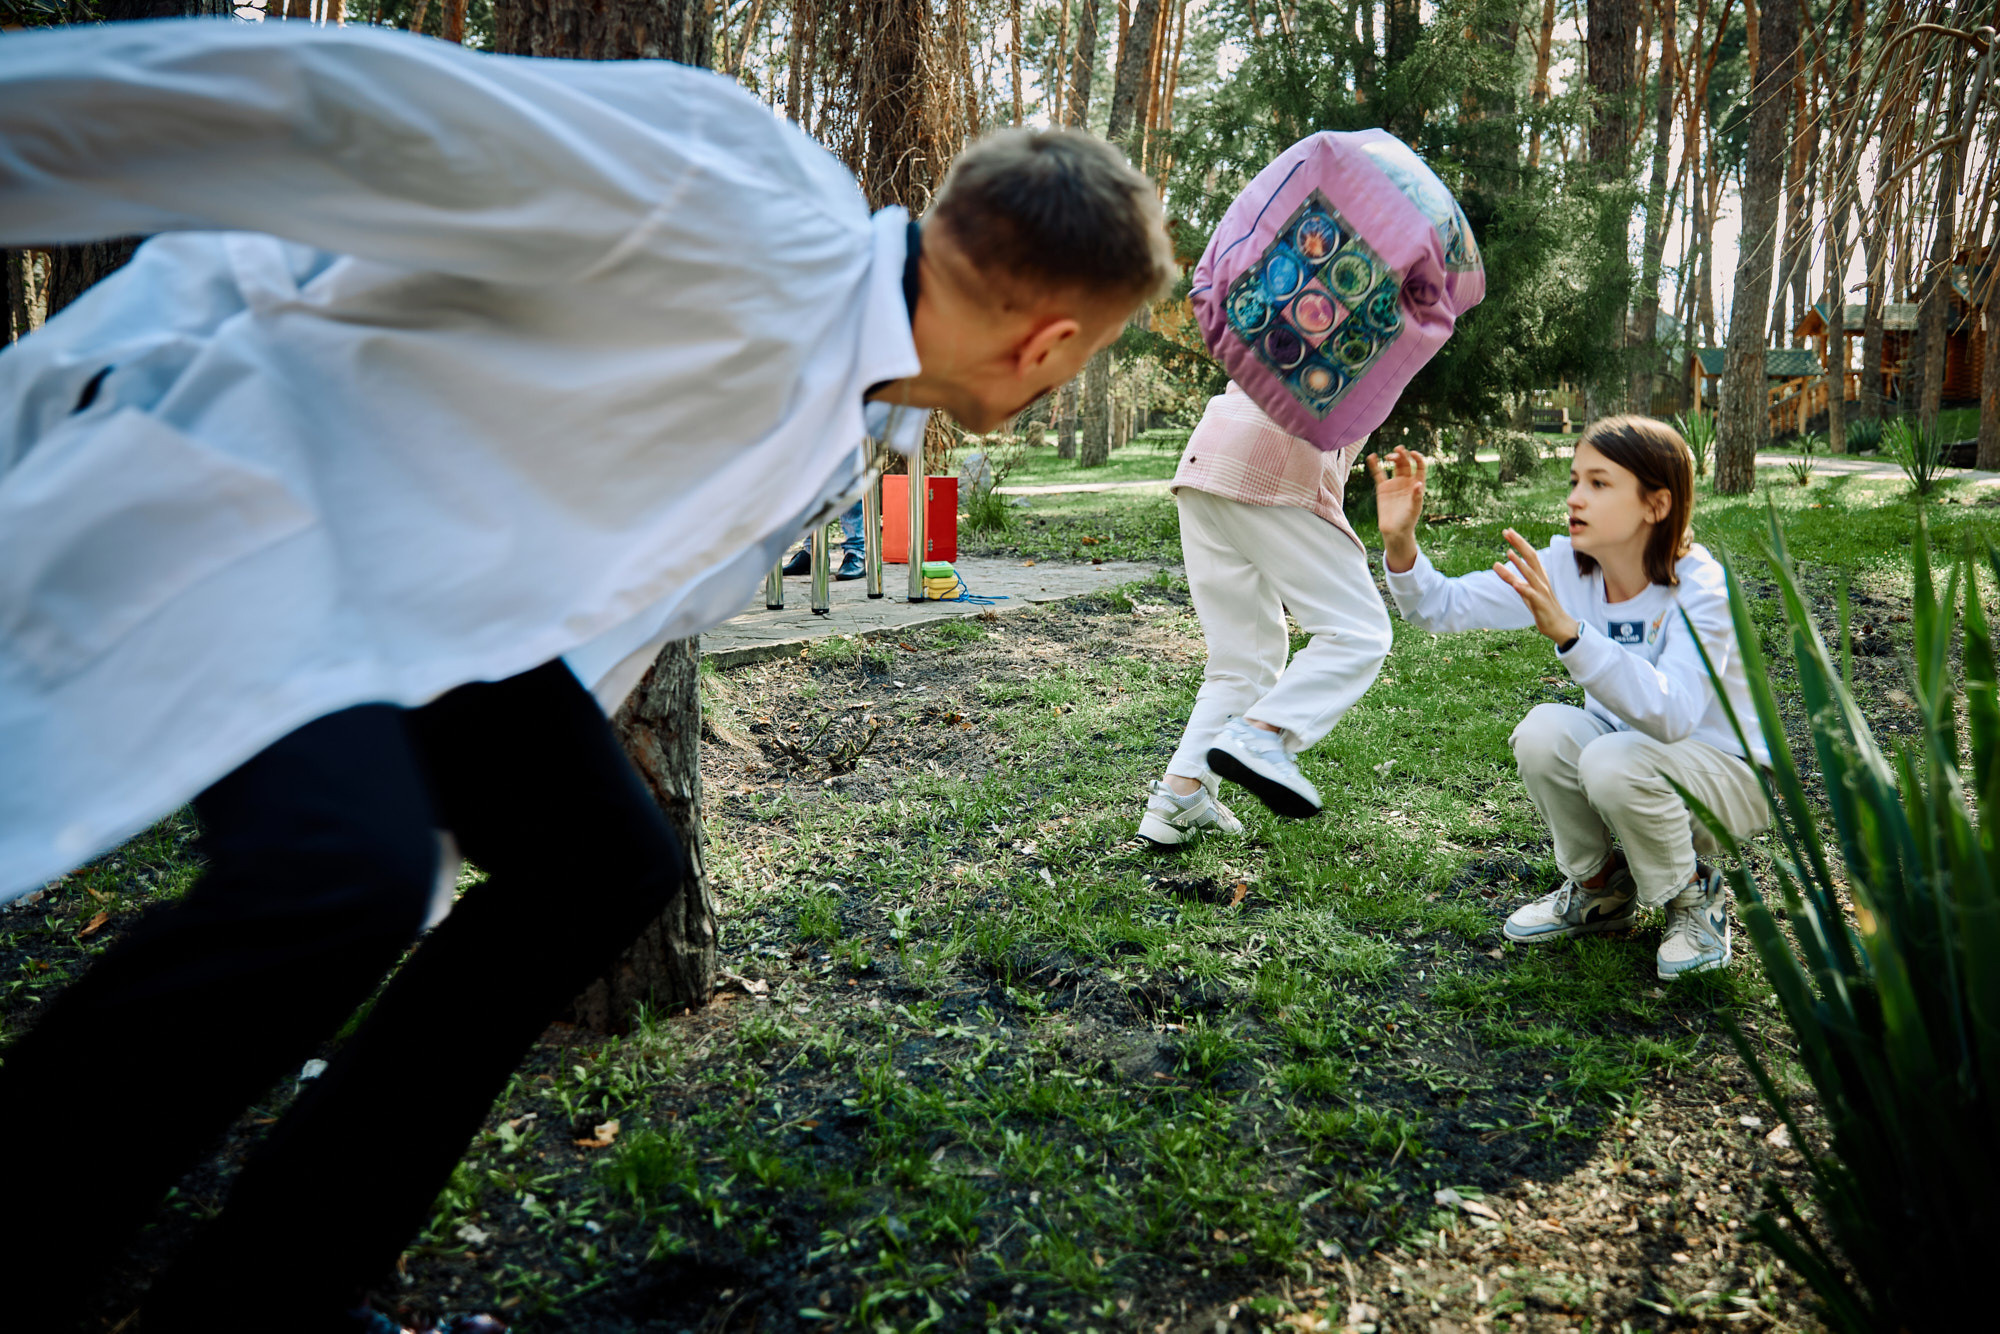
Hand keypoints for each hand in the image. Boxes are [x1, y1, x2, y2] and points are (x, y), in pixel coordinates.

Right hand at [1367, 446, 1425, 572]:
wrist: (1394, 531)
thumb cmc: (1407, 521)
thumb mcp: (1414, 509)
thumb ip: (1416, 496)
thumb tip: (1418, 483)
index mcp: (1417, 484)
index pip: (1419, 466)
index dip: (1417, 458)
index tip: (1412, 453)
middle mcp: (1406, 481)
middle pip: (1405, 463)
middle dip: (1402, 456)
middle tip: (1397, 452)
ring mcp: (1394, 483)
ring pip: (1394, 465)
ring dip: (1393, 457)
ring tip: (1389, 457)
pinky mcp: (1382, 488)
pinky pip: (1379, 474)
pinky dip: (1375, 465)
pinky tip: (1372, 457)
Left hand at [1491, 529, 1580, 645]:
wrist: (1559, 625)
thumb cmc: (1540, 605)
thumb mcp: (1522, 589)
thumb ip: (1510, 577)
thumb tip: (1495, 564)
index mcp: (1538, 574)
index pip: (1529, 554)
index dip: (1518, 542)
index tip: (1507, 530)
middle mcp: (1541, 579)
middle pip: (1531, 558)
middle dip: (1519, 544)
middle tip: (1507, 531)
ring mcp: (1541, 591)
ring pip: (1530, 574)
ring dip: (1520, 564)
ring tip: (1508, 553)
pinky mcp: (1540, 604)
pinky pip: (1532, 595)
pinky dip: (1524, 589)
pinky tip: (1516, 584)